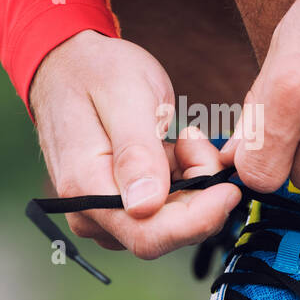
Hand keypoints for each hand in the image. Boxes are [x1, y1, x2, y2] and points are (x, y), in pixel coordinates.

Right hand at [29, 31, 239, 258]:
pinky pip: (164, 211)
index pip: (148, 235)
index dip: (198, 220)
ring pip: (170, 222)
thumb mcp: (126, 97)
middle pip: (165, 232)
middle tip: (193, 140)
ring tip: (180, 137)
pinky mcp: (119, 209)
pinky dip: (181, 182)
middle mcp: (91, 213)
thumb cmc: (96, 72)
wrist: (70, 64)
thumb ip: (136, 152)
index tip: (229, 187)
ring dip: (190, 183)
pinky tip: (173, 148)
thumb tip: (145, 207)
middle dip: (197, 193)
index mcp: (86, 189)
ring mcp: (104, 214)